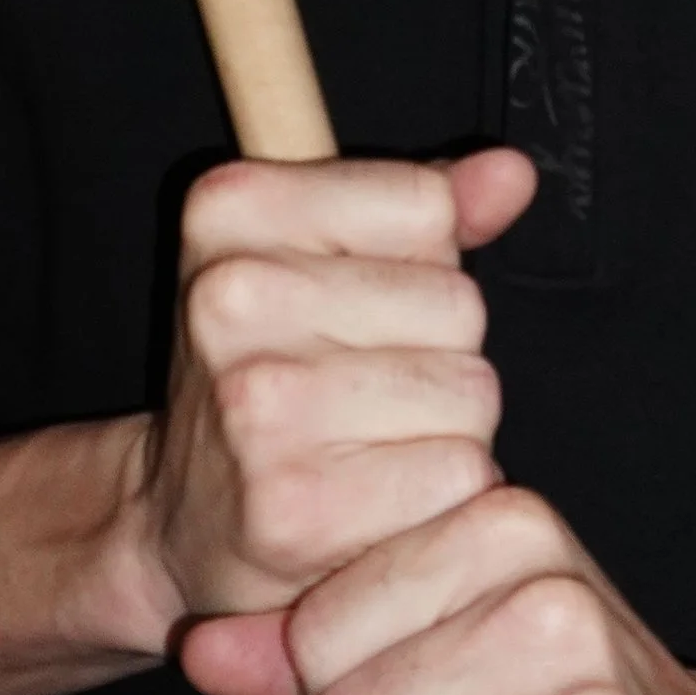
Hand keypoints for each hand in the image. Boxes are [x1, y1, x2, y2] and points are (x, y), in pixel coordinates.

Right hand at [156, 150, 534, 694]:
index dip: (420, 260)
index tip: (356, 300)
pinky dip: (438, 496)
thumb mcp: (323, 257)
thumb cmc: (267, 376)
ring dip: (446, 428)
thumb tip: (509, 174)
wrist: (186, 519)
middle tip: (362, 388)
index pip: (426, 203)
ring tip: (369, 442)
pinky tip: (373, 498)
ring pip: (471, 392)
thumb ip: (425, 208)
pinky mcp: (296, 504)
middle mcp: (232, 298)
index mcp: (230, 210)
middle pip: (459, 304)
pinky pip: (461, 474)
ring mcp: (260, 402)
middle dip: (439, 351)